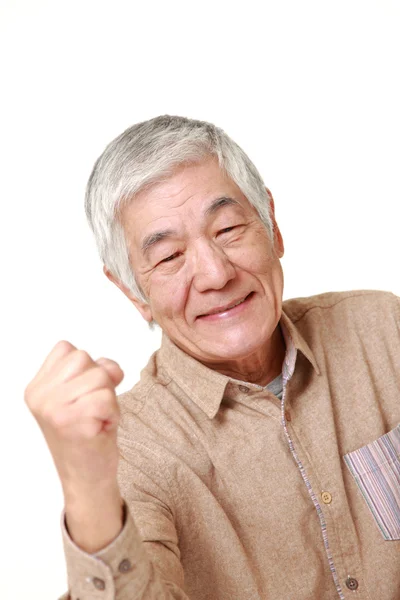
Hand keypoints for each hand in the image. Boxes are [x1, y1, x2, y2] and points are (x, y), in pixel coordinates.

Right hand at [25, 341, 124, 549]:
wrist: (86, 480)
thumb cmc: (87, 434)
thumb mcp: (80, 395)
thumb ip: (91, 371)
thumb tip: (110, 368)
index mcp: (36, 387)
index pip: (68, 349)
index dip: (87, 368)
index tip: (82, 396)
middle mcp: (40, 396)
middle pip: (85, 358)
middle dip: (100, 382)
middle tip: (92, 410)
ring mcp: (53, 409)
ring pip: (100, 376)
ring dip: (108, 398)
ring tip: (96, 419)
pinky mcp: (72, 422)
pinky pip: (108, 398)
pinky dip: (113, 413)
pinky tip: (101, 428)